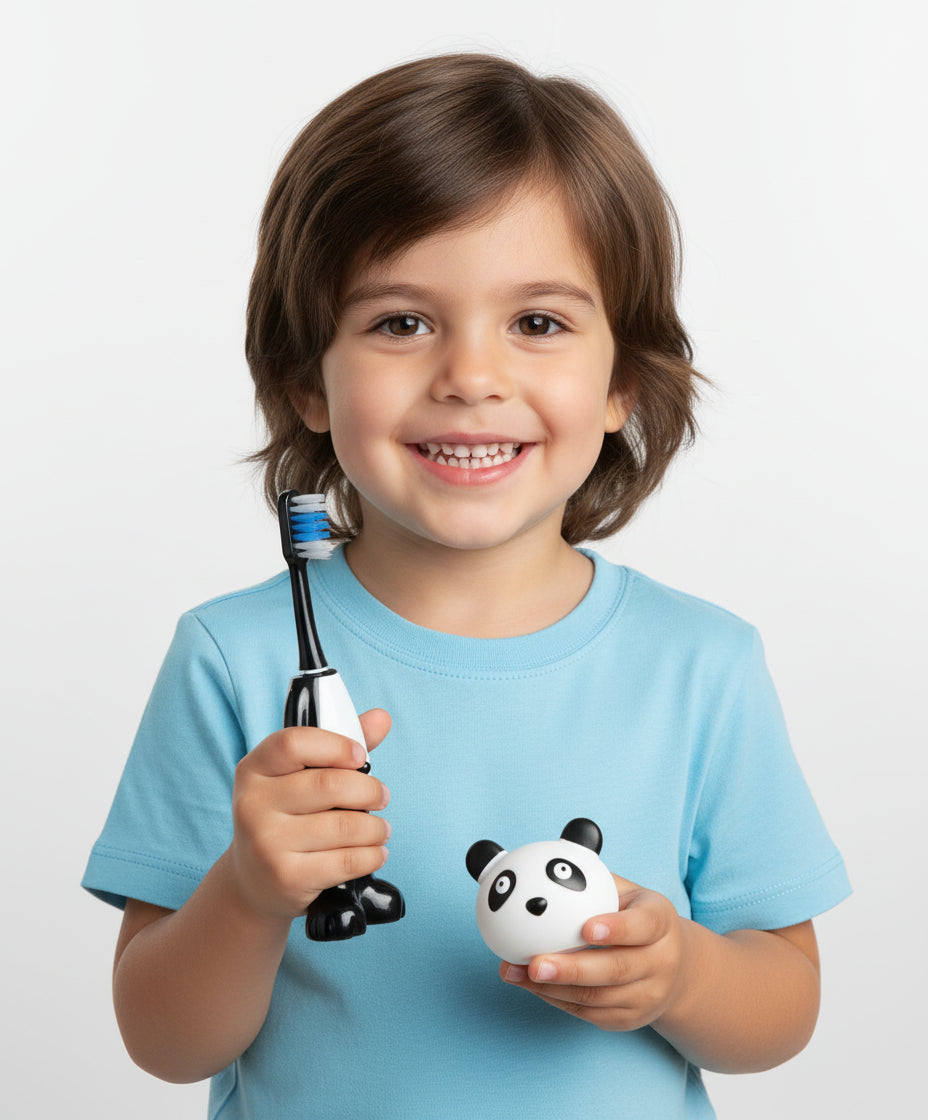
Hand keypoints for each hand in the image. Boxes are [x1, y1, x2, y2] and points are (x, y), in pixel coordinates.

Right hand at [227, 709, 392, 923]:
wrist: (254, 882)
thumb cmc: (286, 817)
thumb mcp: (300, 777)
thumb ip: (338, 746)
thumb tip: (381, 718)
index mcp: (254, 769)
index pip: (293, 743)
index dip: (335, 745)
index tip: (360, 756)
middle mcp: (253, 804)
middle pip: (329, 785)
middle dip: (369, 790)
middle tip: (381, 796)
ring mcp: (267, 843)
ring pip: (344, 826)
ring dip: (376, 827)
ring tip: (380, 828)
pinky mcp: (287, 877)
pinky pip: (347, 861)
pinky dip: (372, 855)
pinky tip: (375, 851)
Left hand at [500, 875, 686, 1031]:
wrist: (676, 967)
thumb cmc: (634, 916)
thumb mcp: (626, 892)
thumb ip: (592, 878)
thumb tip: (539, 859)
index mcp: (661, 921)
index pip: (643, 925)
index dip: (616, 929)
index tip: (585, 929)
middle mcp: (661, 961)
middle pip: (617, 969)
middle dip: (572, 970)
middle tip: (534, 963)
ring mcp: (649, 995)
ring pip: (598, 997)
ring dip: (552, 988)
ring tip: (515, 973)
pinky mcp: (631, 1019)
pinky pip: (589, 1013)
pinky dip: (556, 999)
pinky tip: (529, 984)